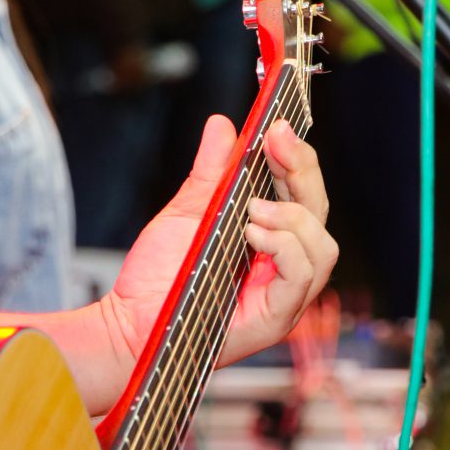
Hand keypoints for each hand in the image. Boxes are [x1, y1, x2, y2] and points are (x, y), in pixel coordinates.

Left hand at [100, 114, 337, 371]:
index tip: (277, 126)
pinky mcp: (275, 318)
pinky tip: (253, 233)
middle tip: (276, 141)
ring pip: (322, 248)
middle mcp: (285, 267)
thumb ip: (211, 172)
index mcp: (272, 240)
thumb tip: (223, 125)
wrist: (128, 324)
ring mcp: (284, 296)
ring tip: (254, 207)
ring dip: (293, 217)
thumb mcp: (188, 212)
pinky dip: (284, 248)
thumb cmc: (161, 277)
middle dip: (303, 171)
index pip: (303, 194)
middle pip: (319, 214)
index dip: (298, 158)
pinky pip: (301, 278)